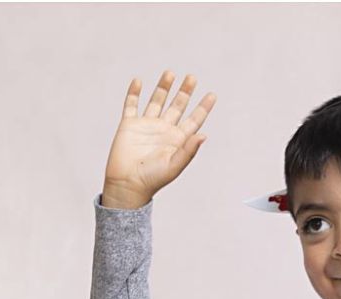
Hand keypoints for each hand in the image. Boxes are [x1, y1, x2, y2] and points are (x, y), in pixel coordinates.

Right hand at [102, 70, 215, 207]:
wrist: (128, 183)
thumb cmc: (153, 179)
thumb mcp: (175, 165)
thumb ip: (189, 150)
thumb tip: (204, 135)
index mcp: (177, 140)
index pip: (193, 120)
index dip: (203, 108)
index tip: (212, 94)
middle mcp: (164, 130)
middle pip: (177, 106)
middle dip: (185, 92)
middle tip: (192, 77)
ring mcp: (147, 126)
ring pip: (157, 101)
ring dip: (163, 87)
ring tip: (170, 73)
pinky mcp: (129, 124)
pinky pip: (131, 104)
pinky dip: (134, 92)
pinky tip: (139, 81)